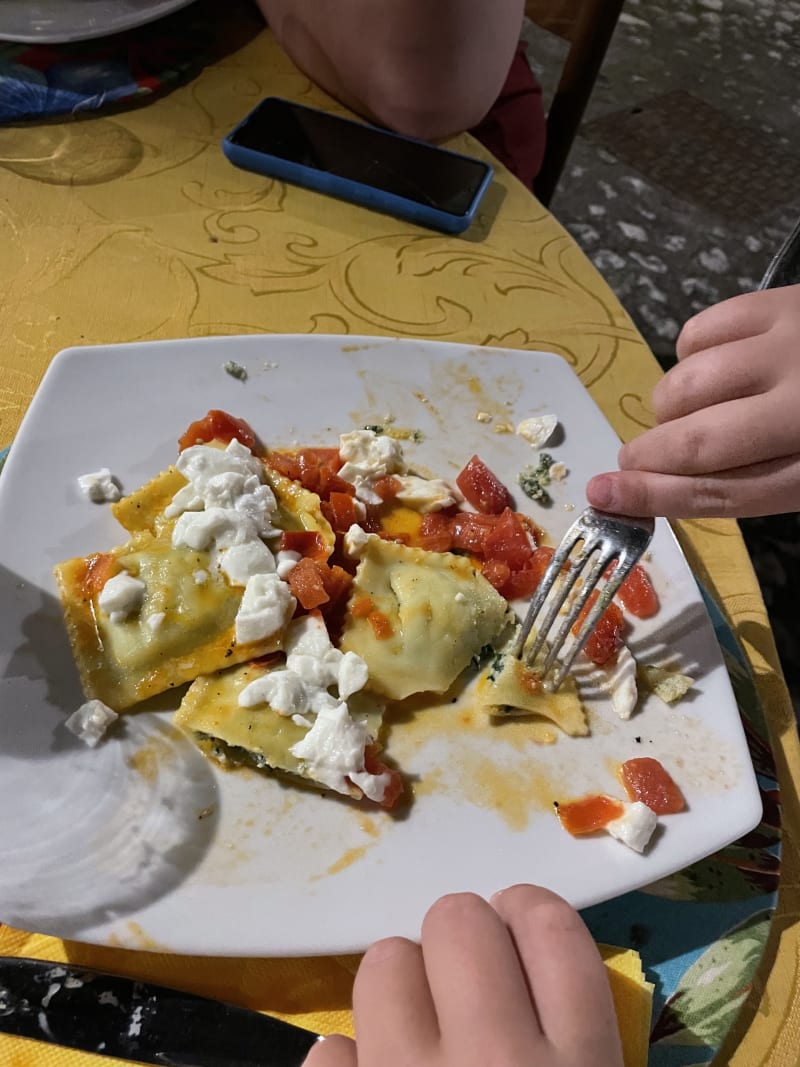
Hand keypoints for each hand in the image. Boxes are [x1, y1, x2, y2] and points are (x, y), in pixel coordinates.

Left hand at [303, 885, 622, 1066]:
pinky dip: (355, 1062)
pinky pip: (332, 1049)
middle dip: (461, 939)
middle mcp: (495, 1061)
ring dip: (401, 987)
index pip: (550, 927)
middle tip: (468, 982)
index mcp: (578, 1065)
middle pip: (459, 921)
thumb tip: (529, 963)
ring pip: (385, 962)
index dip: (528, 913)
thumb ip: (575, 1031)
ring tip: (418, 1027)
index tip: (517, 927)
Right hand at [586, 284, 799, 517]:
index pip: (719, 494)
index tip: (603, 494)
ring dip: (669, 409)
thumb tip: (662, 482)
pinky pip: (698, 331)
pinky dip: (688, 355)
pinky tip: (714, 366)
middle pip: (693, 444)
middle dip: (645, 458)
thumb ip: (755, 479)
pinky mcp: (784, 301)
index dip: (653, 497)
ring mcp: (791, 346)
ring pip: (686, 385)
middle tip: (631, 462)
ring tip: (692, 414)